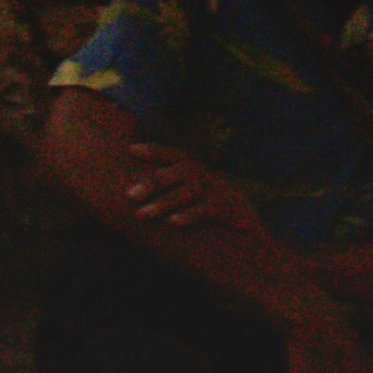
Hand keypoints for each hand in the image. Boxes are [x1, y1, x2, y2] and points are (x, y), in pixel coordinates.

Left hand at [116, 145, 265, 245]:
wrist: (243, 219)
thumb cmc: (206, 203)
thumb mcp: (190, 187)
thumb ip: (168, 183)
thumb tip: (129, 188)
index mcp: (194, 167)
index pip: (172, 154)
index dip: (153, 150)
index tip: (130, 149)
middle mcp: (203, 175)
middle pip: (176, 173)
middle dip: (152, 183)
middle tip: (129, 195)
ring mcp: (215, 191)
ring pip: (186, 193)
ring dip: (163, 204)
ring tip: (141, 215)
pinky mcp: (225, 208)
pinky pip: (206, 210)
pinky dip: (189, 215)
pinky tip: (173, 222)